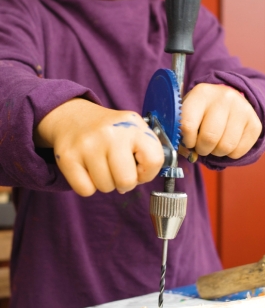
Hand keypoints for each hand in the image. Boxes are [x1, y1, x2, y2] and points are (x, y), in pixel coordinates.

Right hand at [34, 99, 163, 195]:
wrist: (73, 117)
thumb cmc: (109, 131)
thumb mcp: (133, 129)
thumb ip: (147, 150)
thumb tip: (145, 178)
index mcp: (132, 125)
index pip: (154, 160)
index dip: (148, 172)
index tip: (139, 168)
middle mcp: (110, 133)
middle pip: (127, 180)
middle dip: (125, 182)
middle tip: (118, 170)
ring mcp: (87, 145)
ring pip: (105, 187)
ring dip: (106, 183)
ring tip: (101, 165)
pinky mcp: (68, 157)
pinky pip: (85, 190)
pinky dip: (88, 185)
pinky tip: (87, 169)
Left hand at [181, 84, 261, 158]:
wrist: (227, 100)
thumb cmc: (202, 111)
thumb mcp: (188, 114)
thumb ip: (183, 134)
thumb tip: (191, 156)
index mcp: (201, 93)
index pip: (188, 125)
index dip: (187, 140)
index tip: (189, 141)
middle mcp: (224, 98)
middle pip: (209, 138)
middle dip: (202, 149)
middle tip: (202, 146)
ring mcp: (242, 109)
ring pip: (225, 146)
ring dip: (216, 152)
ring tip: (214, 144)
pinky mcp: (255, 123)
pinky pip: (239, 151)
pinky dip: (230, 154)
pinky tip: (227, 143)